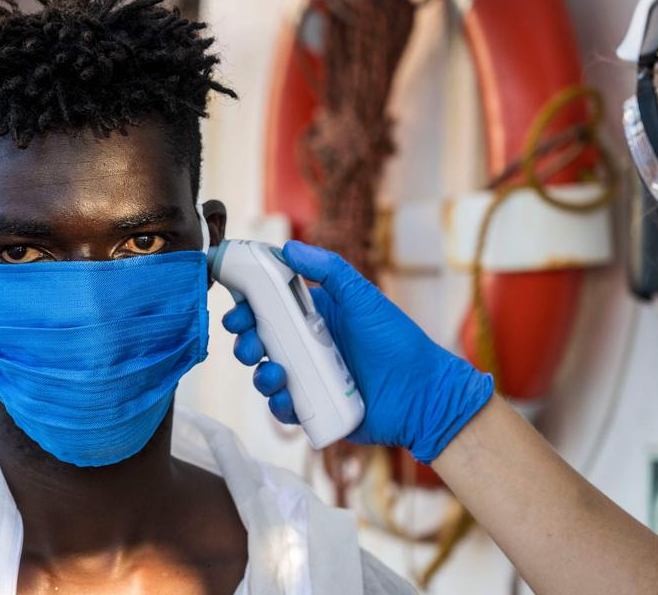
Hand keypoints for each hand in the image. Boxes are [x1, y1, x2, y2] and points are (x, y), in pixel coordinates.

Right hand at [221, 241, 492, 463]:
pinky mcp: (314, 408)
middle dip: (245, 341)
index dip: (246, 307)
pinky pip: (284, 408)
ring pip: (266, 375)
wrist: (422, 393)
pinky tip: (288, 398)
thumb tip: (289, 248)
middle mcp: (306, 346)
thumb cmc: (397, 341)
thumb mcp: (363, 298)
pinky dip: (279, 404)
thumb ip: (329, 270)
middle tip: (249, 341)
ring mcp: (308, 378)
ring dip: (259, 373)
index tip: (235, 307)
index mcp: (313, 316)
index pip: (268, 308)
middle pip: (260, 342)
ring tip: (273, 373)